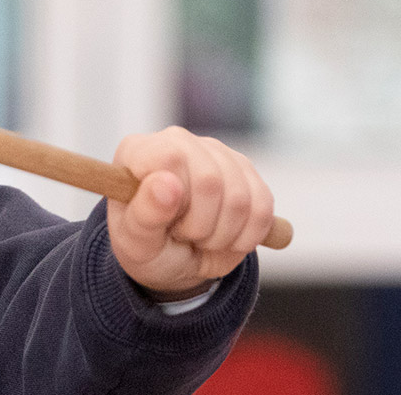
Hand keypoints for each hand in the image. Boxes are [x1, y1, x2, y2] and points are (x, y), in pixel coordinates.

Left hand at [107, 127, 273, 298]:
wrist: (175, 260)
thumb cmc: (148, 247)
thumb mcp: (136, 243)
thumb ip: (144, 214)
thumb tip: (165, 184)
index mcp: (139, 151)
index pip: (171, 157)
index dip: (177, 201)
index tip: (167, 224)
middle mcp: (178, 140)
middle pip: (211, 181)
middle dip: (200, 226)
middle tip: (184, 236)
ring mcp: (216, 152)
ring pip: (241, 198)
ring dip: (223, 235)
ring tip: (201, 238)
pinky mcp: (246, 170)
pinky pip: (263, 207)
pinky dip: (247, 236)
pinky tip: (225, 237)